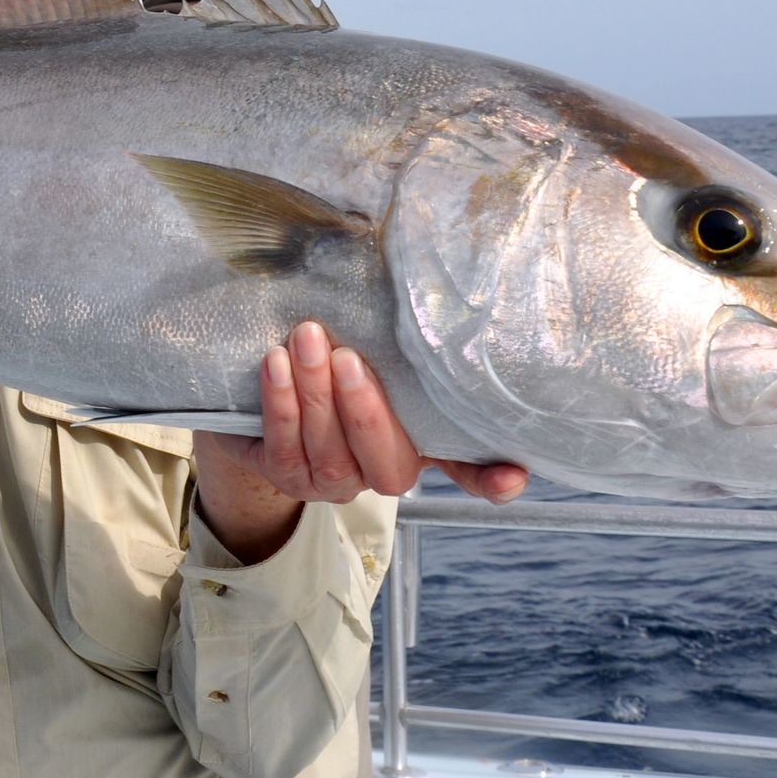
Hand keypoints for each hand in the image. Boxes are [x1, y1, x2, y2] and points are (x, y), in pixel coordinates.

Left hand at [193, 322, 527, 561]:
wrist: (265, 384)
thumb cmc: (338, 363)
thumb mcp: (381, 352)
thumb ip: (410, 344)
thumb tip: (444, 295)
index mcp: (422, 443)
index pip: (468, 470)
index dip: (491, 478)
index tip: (511, 476)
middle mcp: (381, 473)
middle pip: (388, 465)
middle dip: (366, 413)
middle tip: (348, 357)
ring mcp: (332, 482)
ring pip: (330, 454)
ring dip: (315, 395)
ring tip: (305, 340)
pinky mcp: (285, 476)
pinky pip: (283, 449)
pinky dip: (280, 405)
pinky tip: (275, 365)